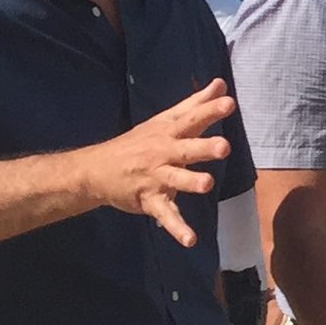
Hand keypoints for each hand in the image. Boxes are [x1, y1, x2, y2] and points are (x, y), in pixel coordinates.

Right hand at [81, 80, 235, 247]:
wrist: (96, 169)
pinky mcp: (149, 200)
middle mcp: (162, 153)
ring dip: (190, 182)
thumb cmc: (139, 142)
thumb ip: (196, 104)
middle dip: (204, 147)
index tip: (229, 103)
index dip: (209, 111)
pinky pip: (165, 215)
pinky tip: (191, 241)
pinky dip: (177, 229)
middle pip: (186, 149)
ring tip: (206, 184)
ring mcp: (155, 177)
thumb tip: (221, 83)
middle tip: (224, 146)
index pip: (191, 119)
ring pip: (175, 180)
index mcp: (168, 133)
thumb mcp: (165, 120)